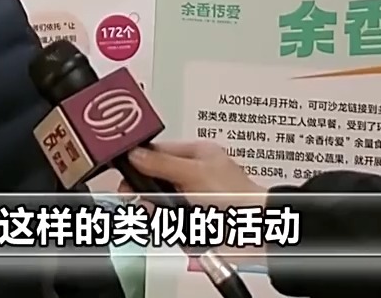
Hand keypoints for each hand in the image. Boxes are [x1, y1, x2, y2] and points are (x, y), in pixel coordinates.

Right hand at [116, 140, 266, 211]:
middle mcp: (193, 173)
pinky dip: (164, 223)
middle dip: (145, 189)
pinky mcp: (193, 219)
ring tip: (153, 212)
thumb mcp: (195, 173)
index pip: (158, 151)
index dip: (139, 160)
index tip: (123, 169)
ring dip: (153, 208)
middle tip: (133, 195)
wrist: (256, 230)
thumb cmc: (237, 196)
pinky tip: (165, 224)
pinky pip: (168, 220)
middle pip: (155, 178)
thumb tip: (135, 154)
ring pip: (159, 201)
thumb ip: (162, 163)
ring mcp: (192, 197)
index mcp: (197, 154)